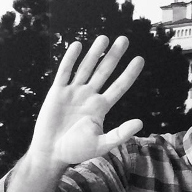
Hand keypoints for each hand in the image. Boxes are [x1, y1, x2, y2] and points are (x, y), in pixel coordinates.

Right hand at [30, 35, 144, 166]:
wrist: (51, 153)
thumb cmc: (77, 151)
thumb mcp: (102, 144)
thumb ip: (120, 133)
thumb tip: (141, 123)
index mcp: (102, 107)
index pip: (120, 86)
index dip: (129, 73)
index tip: (140, 59)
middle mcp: (90, 96)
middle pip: (105, 71)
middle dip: (114, 56)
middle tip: (124, 39)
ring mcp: (73, 92)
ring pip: (86, 68)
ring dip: (95, 53)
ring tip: (104, 38)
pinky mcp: (57, 92)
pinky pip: (65, 72)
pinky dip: (70, 59)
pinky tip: (78, 45)